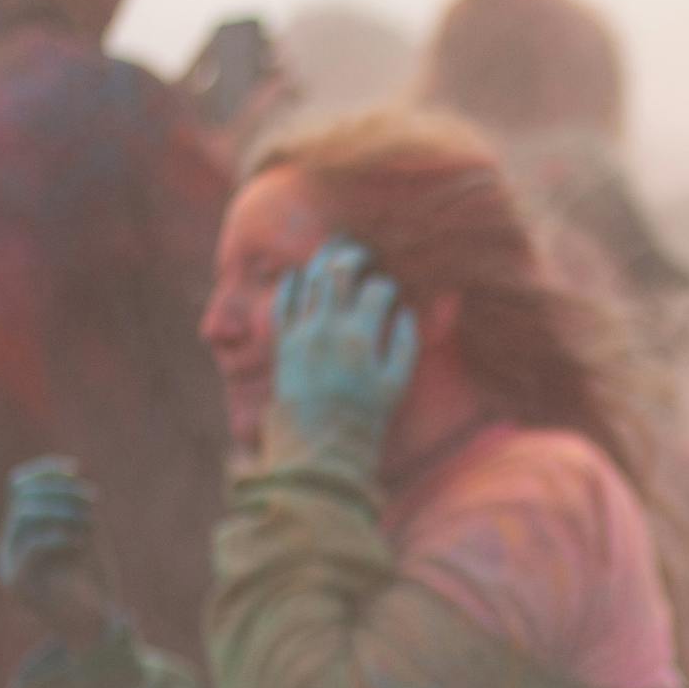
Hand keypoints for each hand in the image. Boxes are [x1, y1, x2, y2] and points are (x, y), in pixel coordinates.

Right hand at [0, 456, 116, 649]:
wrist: (97, 628)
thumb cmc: (94, 581)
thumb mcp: (87, 532)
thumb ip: (74, 504)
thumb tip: (68, 472)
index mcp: (22, 532)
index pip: (19, 486)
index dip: (45, 472)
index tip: (75, 469)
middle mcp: (11, 547)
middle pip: (24, 496)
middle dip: (62, 492)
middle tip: (94, 503)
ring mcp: (11, 566)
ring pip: (25, 515)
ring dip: (64, 510)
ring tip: (92, 522)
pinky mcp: (21, 587)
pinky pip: (32, 547)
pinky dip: (60, 536)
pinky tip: (82, 542)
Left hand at [271, 240, 416, 468]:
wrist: (318, 440)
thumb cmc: (363, 415)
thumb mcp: (396, 383)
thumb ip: (404, 344)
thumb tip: (404, 313)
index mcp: (361, 336)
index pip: (377, 291)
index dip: (388, 286)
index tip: (391, 292)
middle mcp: (329, 326)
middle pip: (341, 273)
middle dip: (355, 257)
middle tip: (364, 254)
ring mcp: (303, 331)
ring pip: (312, 279)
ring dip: (325, 259)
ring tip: (335, 248)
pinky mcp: (284, 341)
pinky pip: (284, 302)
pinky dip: (292, 284)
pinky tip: (300, 274)